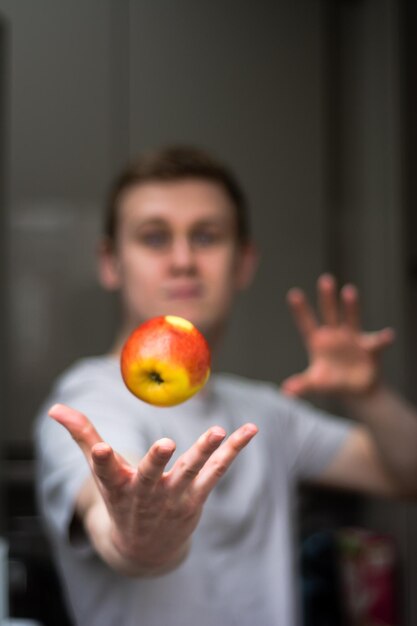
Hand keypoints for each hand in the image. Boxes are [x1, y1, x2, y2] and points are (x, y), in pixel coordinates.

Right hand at [49, 403, 257, 574]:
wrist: (145, 550)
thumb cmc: (120, 499)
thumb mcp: (101, 472)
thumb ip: (82, 436)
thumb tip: (54, 408)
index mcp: (118, 487)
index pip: (107, 472)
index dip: (103, 461)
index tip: (100, 448)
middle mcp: (146, 494)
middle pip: (152, 476)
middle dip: (157, 462)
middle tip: (164, 444)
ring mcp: (174, 497)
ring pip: (190, 472)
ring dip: (203, 451)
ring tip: (216, 430)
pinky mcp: (197, 497)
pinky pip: (217, 470)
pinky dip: (233, 450)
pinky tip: (250, 430)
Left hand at [281, 274, 394, 397]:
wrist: (356, 389)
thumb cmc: (332, 381)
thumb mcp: (316, 383)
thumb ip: (302, 385)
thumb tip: (286, 391)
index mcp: (318, 341)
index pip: (307, 323)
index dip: (301, 310)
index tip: (293, 294)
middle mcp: (335, 335)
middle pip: (329, 313)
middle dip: (327, 298)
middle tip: (325, 279)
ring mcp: (352, 338)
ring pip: (351, 319)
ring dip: (350, 307)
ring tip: (349, 291)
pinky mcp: (369, 347)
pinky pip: (377, 342)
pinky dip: (383, 339)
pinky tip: (388, 336)